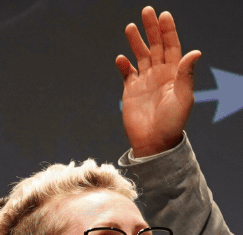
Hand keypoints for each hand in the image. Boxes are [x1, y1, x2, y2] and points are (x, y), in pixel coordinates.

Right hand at [116, 6, 201, 157]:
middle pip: (155, 46)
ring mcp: (144, 81)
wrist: (154, 142)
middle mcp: (159, 73)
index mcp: (173, 72)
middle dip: (151, 29)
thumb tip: (194, 52)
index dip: (167, 31)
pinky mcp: (131, 92)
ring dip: (135, 42)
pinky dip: (124, 65)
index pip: (171, 46)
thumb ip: (186, 74)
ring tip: (130, 27)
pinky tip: (120, 58)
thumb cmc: (172, 121)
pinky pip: (127, 74)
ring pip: (140, 56)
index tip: (163, 16)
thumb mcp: (183, 97)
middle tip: (146, 11)